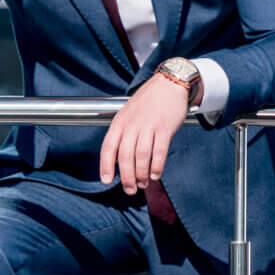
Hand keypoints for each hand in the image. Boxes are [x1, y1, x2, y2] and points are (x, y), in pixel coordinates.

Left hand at [100, 72, 191, 194]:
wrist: (169, 84)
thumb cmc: (148, 102)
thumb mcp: (128, 113)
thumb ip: (123, 133)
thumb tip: (118, 159)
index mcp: (120, 122)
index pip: (108, 147)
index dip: (106, 166)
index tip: (107, 180)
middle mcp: (132, 125)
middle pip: (125, 156)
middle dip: (127, 177)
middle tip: (130, 190)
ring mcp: (148, 126)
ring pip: (141, 156)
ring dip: (141, 174)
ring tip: (143, 184)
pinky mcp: (164, 128)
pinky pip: (159, 152)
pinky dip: (156, 166)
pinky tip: (155, 174)